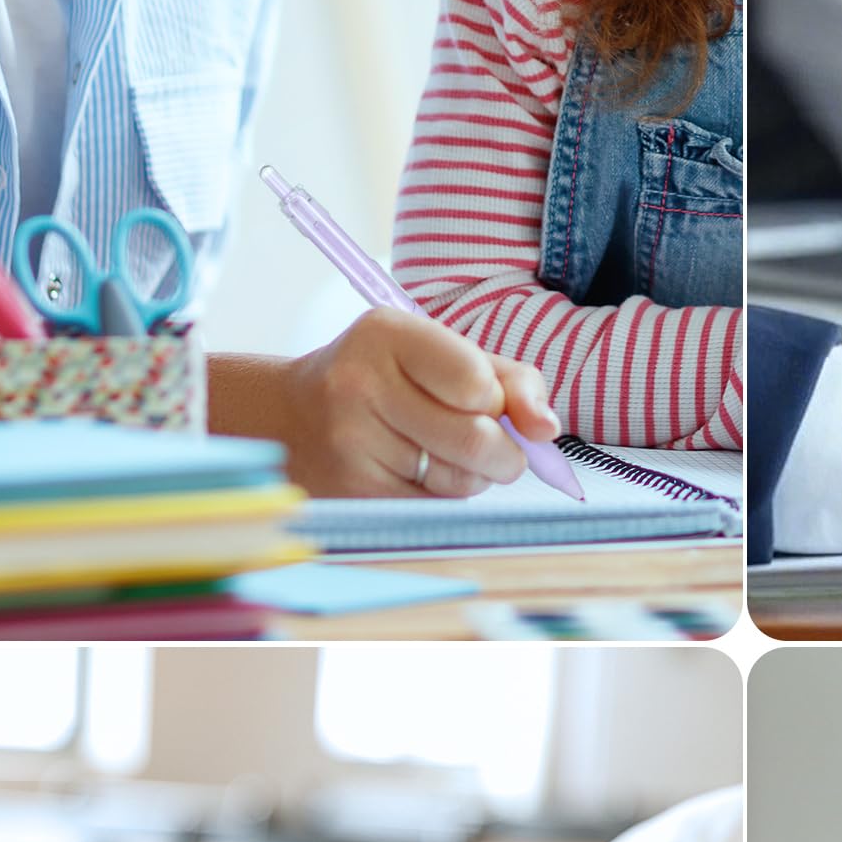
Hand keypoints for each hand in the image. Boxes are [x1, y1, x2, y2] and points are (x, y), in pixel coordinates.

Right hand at [279, 309, 560, 496]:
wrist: (295, 417)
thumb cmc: (392, 381)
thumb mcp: (447, 356)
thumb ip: (512, 381)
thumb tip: (546, 429)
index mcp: (388, 334)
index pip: (477, 383)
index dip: (496, 401)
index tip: (483, 400)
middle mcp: (360, 383)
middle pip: (478, 441)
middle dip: (503, 452)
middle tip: (490, 444)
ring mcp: (350, 441)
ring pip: (461, 481)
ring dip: (472, 476)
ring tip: (439, 452)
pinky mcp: (352, 491)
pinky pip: (435, 507)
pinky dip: (442, 497)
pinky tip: (415, 474)